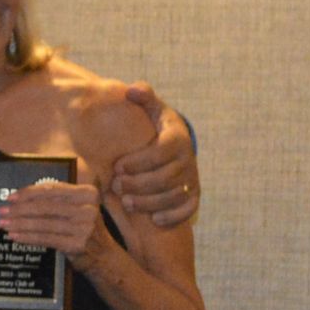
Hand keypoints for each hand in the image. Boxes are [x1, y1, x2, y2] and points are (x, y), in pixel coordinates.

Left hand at [1, 179, 105, 267]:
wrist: (104, 255)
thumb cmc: (84, 228)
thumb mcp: (78, 208)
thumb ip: (58, 200)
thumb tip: (23, 197)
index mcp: (87, 194)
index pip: (52, 189)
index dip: (29, 193)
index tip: (12, 197)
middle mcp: (87, 208)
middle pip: (45, 206)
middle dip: (20, 209)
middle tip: (3, 211)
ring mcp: (83, 227)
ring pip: (43, 223)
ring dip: (19, 224)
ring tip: (4, 224)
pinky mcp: (76, 244)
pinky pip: (45, 238)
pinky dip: (27, 237)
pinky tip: (15, 236)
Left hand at [111, 82, 197, 227]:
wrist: (176, 146)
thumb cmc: (156, 128)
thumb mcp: (152, 110)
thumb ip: (143, 98)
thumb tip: (131, 90)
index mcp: (177, 138)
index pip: (162, 151)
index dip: (139, 161)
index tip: (117, 167)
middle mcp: (188, 159)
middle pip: (166, 177)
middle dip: (138, 185)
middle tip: (116, 187)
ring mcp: (192, 178)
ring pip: (174, 195)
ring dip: (149, 202)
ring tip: (127, 203)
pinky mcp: (194, 195)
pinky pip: (188, 209)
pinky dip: (173, 216)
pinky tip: (154, 219)